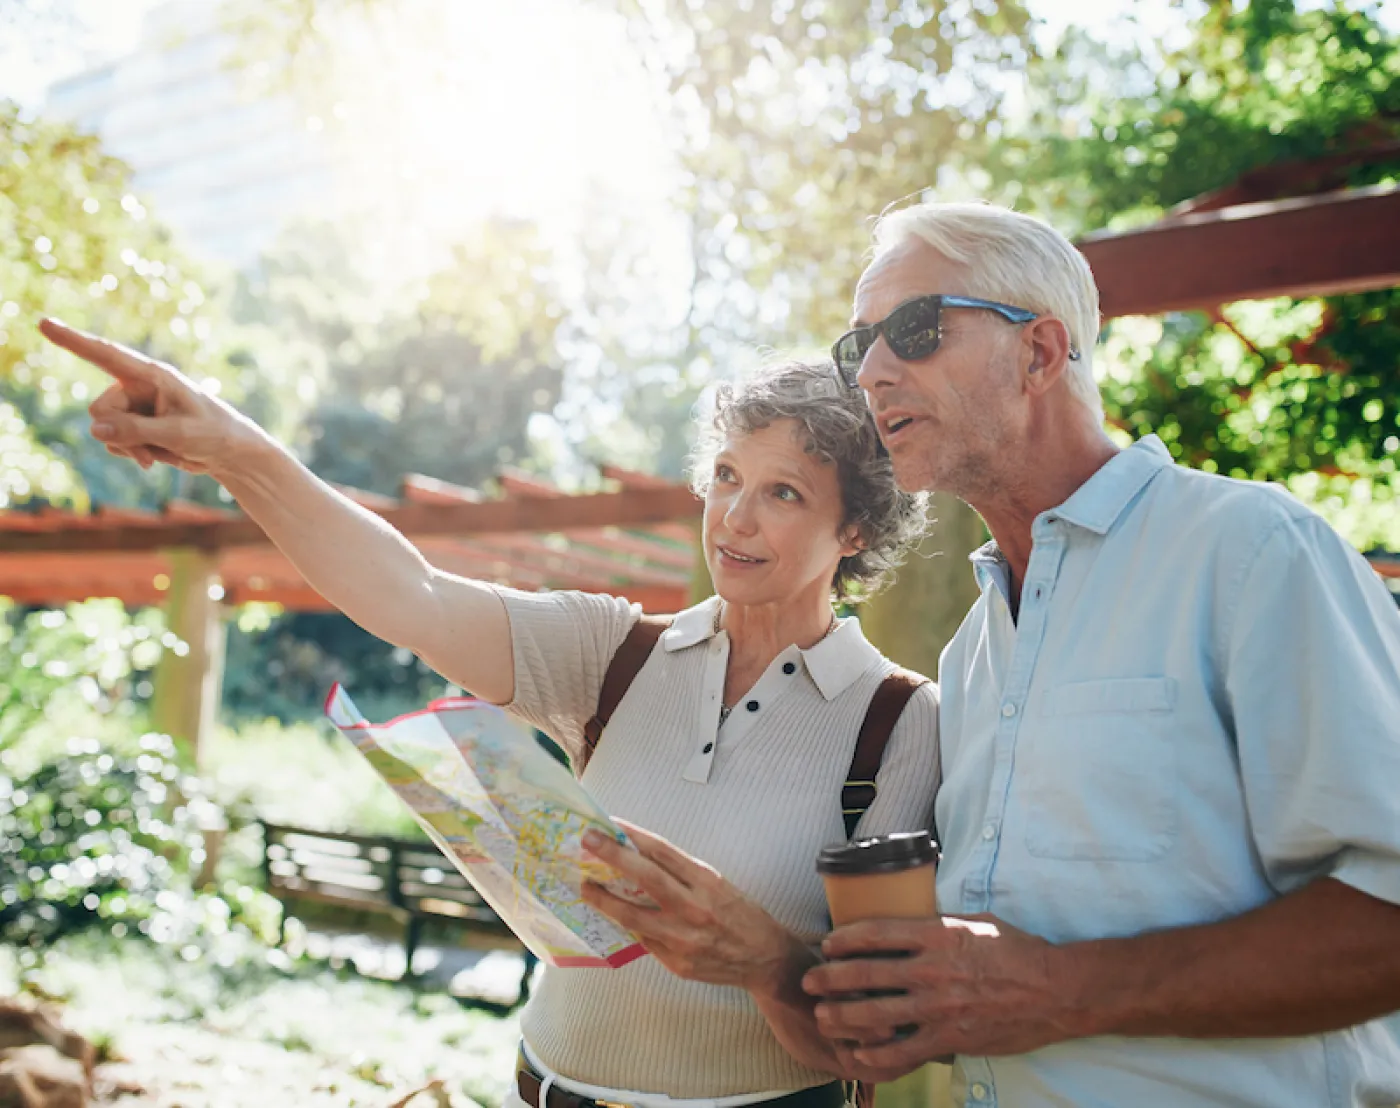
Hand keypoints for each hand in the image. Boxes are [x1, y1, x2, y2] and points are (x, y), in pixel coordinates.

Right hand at [38, 318, 263, 474]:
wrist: (228, 454)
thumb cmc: (214, 434)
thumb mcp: (178, 434)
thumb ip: (137, 431)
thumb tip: (95, 429)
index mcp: (153, 375)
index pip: (106, 354)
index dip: (73, 340)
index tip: (43, 323)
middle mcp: (138, 387)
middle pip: (101, 409)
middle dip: (119, 434)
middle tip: (150, 450)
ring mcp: (134, 407)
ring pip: (104, 428)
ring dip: (126, 447)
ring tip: (156, 454)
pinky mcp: (135, 426)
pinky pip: (113, 440)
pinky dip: (129, 452)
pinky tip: (152, 458)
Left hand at [581, 820, 809, 995]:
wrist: (765, 959)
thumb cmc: (741, 914)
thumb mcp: (718, 883)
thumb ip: (681, 873)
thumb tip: (637, 856)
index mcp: (707, 882)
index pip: (663, 851)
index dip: (633, 835)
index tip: (610, 823)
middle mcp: (695, 908)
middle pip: (645, 878)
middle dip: (612, 856)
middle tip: (587, 841)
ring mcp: (684, 939)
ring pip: (633, 916)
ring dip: (604, 898)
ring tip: (585, 885)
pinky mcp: (677, 963)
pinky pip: (644, 940)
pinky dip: (627, 925)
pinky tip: (613, 914)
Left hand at [803, 915, 1080, 1074]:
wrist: (1054, 990)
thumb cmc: (1016, 951)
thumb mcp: (974, 922)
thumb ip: (937, 925)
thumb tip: (908, 918)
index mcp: (937, 935)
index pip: (876, 932)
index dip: (844, 938)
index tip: (827, 943)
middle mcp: (932, 969)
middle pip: (866, 973)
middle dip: (830, 978)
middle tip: (810, 982)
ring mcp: (940, 1007)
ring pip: (876, 1014)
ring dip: (843, 1017)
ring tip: (824, 1017)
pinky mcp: (951, 1038)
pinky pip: (903, 1051)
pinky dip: (877, 1055)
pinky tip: (860, 1054)